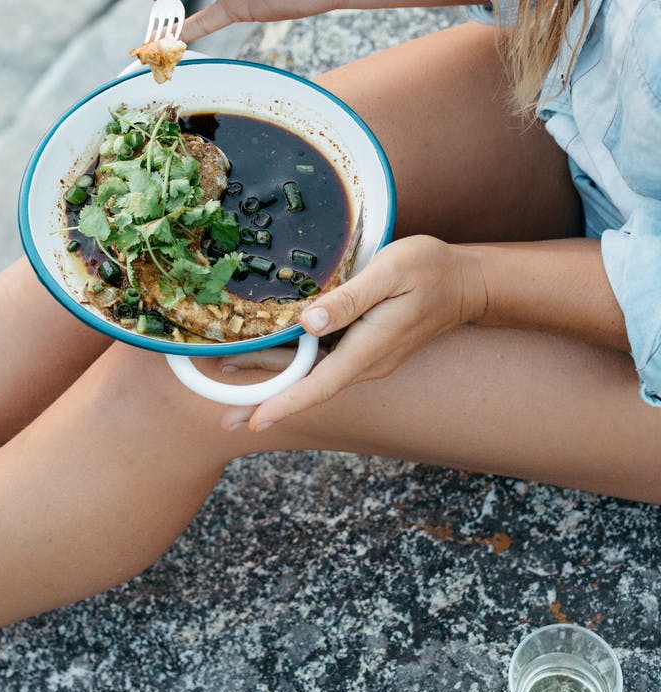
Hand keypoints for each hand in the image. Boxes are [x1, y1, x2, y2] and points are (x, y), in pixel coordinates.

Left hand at [219, 235, 487, 432]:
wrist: (467, 282)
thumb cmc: (430, 270)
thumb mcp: (390, 273)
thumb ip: (350, 298)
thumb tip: (308, 322)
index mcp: (369, 348)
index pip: (319, 385)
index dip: (285, 404)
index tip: (254, 421)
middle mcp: (366, 362)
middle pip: (308, 386)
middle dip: (266, 399)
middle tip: (223, 416)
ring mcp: (367, 357)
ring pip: (313, 374)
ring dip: (275, 379)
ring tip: (232, 383)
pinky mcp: (366, 346)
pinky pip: (324, 360)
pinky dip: (294, 362)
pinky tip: (272, 355)